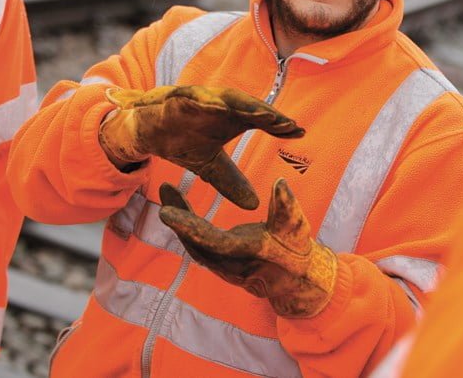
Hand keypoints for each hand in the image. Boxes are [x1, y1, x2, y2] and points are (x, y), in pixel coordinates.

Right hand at [99, 85, 303, 209]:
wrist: (146, 133)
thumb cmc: (181, 142)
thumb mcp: (209, 167)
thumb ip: (230, 181)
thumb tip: (253, 204)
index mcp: (230, 118)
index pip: (261, 120)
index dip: (279, 125)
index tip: (300, 133)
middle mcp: (220, 106)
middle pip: (250, 108)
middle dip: (269, 115)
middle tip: (289, 124)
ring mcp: (201, 99)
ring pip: (228, 100)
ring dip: (247, 106)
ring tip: (266, 115)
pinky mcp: (179, 98)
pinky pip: (196, 99)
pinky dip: (209, 102)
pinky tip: (222, 108)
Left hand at [159, 178, 337, 317]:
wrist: (295, 280)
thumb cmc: (296, 249)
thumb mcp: (297, 227)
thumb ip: (287, 207)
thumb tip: (279, 183)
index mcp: (246, 254)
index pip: (210, 241)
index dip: (188, 226)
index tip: (165, 211)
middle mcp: (228, 264)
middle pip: (194, 243)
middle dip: (178, 216)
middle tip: (165, 189)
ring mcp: (222, 266)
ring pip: (194, 245)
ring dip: (180, 221)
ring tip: (169, 192)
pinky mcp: (220, 263)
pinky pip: (199, 246)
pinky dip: (188, 227)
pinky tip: (182, 209)